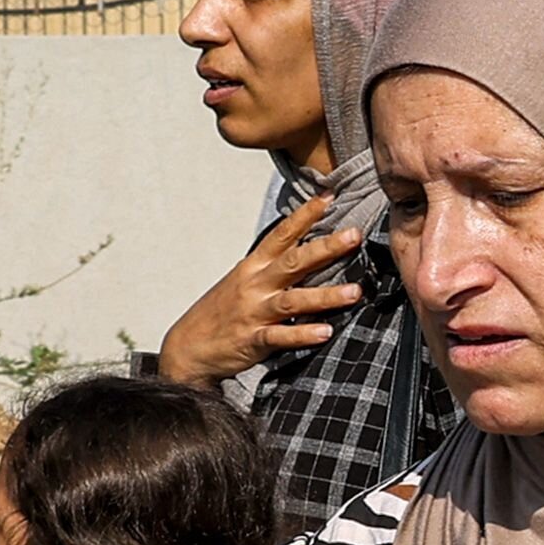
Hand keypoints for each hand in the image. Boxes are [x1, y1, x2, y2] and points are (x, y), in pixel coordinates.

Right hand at [158, 193, 358, 385]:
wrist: (188, 347)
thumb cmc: (223, 311)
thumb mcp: (245, 281)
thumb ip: (276, 267)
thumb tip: (313, 250)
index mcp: (254, 266)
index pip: (282, 235)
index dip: (305, 215)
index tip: (329, 197)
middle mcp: (255, 285)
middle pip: (294, 262)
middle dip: (325, 248)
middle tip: (355, 235)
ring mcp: (254, 312)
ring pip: (293, 300)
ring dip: (325, 296)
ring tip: (355, 292)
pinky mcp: (253, 340)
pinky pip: (280, 337)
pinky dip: (302, 334)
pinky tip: (325, 332)